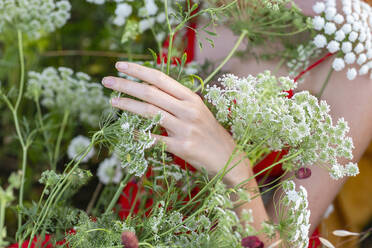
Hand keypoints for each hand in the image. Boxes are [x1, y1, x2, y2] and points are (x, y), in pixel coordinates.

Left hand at [102, 62, 249, 184]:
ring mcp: (185, 128)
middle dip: (126, 85)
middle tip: (106, 81)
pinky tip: (127, 131)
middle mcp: (188, 110)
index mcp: (192, 98)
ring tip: (112, 101)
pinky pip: (155, 139)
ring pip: (150, 112)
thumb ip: (178, 101)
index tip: (120, 65)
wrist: (229, 159)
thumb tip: (151, 91)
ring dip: (127, 105)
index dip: (139, 70)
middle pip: (151, 93)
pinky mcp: (182, 147)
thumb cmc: (210, 133)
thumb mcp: (198, 111)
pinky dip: (140, 134)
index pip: (161, 78)